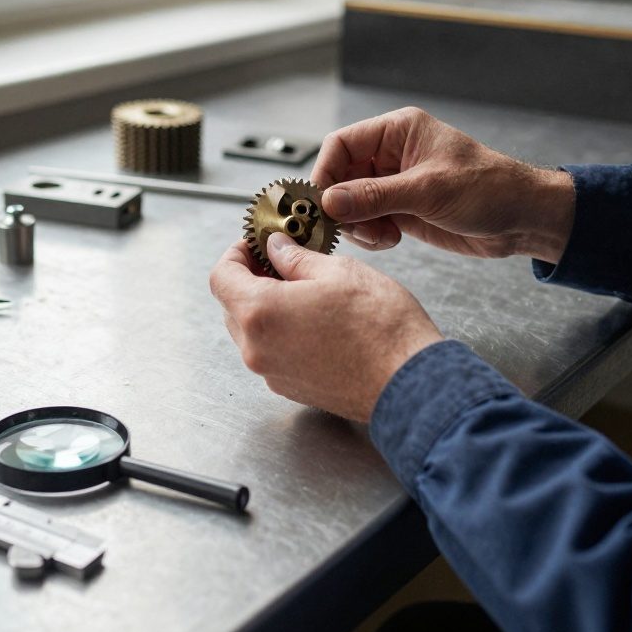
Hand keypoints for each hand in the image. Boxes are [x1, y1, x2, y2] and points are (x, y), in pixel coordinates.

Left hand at [209, 233, 443, 421]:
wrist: (410, 384)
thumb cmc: (381, 326)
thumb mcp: (336, 271)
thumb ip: (295, 257)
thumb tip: (276, 247)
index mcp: (260, 313)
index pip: (221, 277)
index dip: (236, 254)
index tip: (256, 243)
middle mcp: (257, 349)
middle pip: (232, 306)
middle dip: (251, 278)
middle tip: (281, 259)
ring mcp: (272, 373)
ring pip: (251, 331)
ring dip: (266, 306)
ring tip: (302, 287)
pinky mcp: (290, 388)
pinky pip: (271, 352)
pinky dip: (280, 331)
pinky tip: (313, 318)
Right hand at [311, 107, 573, 263]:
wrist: (523, 219)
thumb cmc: (490, 188)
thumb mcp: (429, 190)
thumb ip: (375, 196)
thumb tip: (330, 201)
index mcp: (398, 132)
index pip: (341, 144)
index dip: (326, 173)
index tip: (321, 203)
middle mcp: (391, 155)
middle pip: (340, 176)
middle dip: (342, 205)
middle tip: (349, 227)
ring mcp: (394, 183)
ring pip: (350, 203)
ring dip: (358, 224)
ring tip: (381, 235)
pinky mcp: (401, 209)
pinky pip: (367, 221)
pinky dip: (370, 234)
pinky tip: (391, 239)